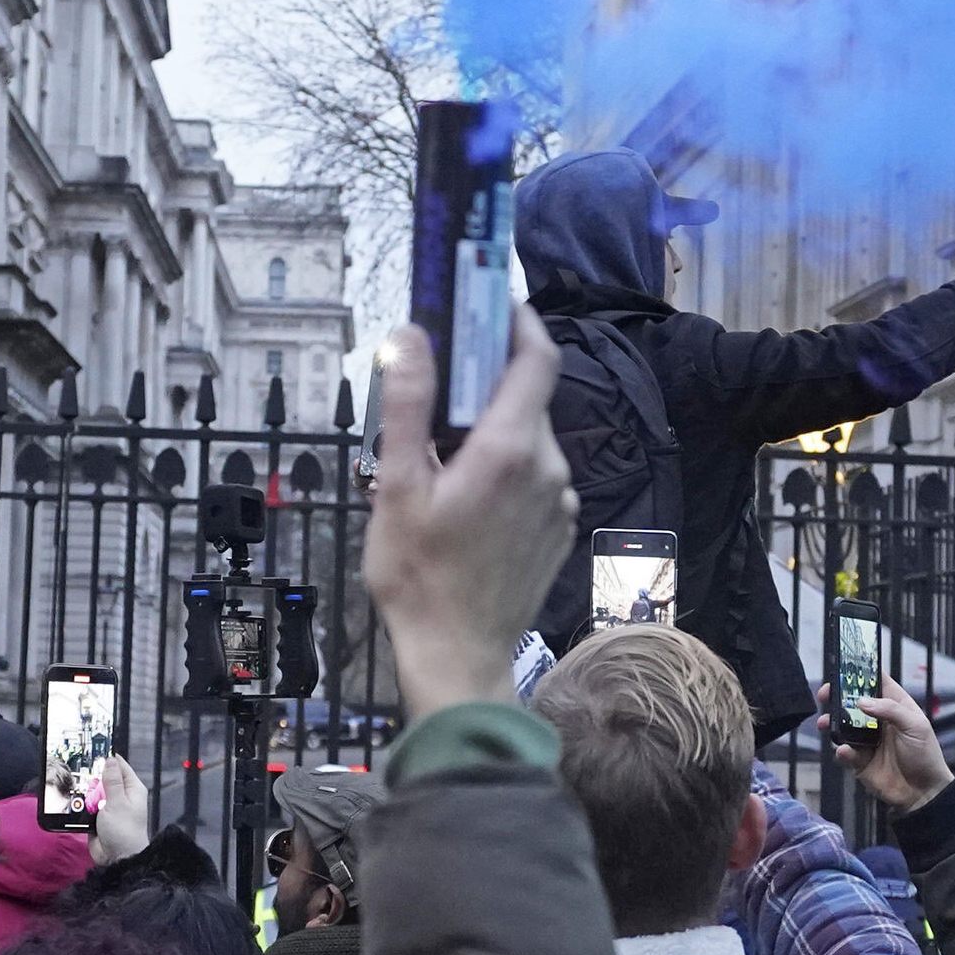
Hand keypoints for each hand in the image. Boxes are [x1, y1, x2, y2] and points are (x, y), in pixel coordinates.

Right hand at [88, 758, 149, 867]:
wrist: (116, 858)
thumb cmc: (124, 831)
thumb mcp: (117, 802)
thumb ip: (112, 781)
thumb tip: (110, 760)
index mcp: (132, 788)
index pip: (119, 765)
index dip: (107, 758)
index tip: (92, 751)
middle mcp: (121, 795)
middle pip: (103, 778)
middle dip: (92, 777)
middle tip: (81, 774)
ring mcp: (108, 806)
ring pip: (92, 791)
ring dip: (85, 792)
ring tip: (78, 790)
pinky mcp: (97, 817)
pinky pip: (86, 805)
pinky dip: (81, 804)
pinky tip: (74, 802)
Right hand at [365, 308, 578, 718]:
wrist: (459, 654)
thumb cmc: (420, 578)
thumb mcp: (397, 485)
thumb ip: (409, 405)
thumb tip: (413, 337)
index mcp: (510, 448)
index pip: (536, 357)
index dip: (518, 320)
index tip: (491, 299)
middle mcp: (548, 468)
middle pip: (527, 397)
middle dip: (486, 382)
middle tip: (440, 384)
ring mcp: (558, 500)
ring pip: (529, 438)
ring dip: (492, 430)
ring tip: (441, 457)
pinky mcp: (557, 527)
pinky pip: (535, 476)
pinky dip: (505, 467)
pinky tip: (465, 496)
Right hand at [819, 673, 954, 815]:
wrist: (923, 793)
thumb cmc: (925, 754)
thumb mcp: (915, 726)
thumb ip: (890, 710)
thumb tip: (861, 701)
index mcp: (895, 706)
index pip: (876, 683)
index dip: (861, 674)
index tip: (844, 668)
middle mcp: (878, 720)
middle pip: (852, 702)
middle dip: (836, 697)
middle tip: (824, 694)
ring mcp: (867, 740)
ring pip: (842, 726)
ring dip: (832, 723)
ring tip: (825, 723)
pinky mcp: (859, 761)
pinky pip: (845, 752)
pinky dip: (842, 751)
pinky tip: (846, 752)